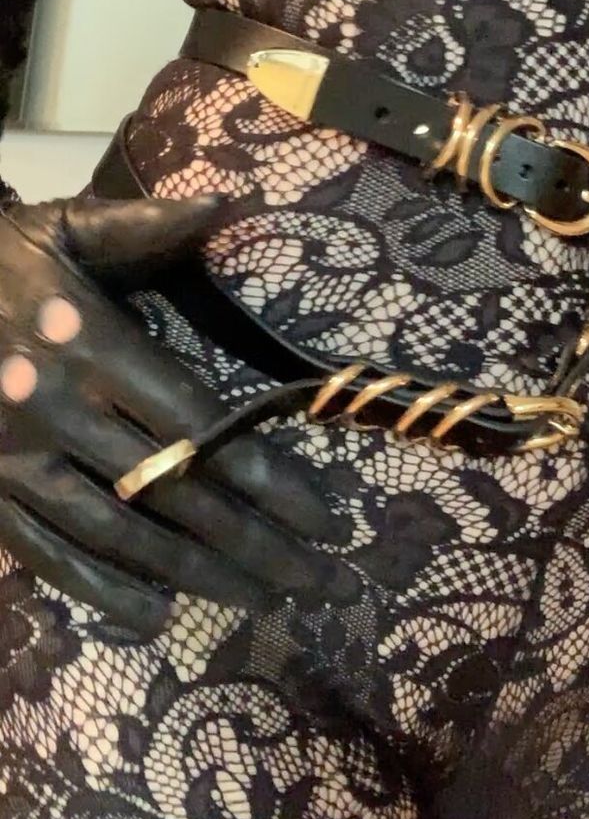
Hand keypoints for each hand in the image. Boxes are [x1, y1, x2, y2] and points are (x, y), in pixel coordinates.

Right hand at [0, 195, 330, 632]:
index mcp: (89, 344)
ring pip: (119, 536)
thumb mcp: (71, 226)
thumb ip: (146, 225)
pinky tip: (156, 614)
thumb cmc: (6, 260)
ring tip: (265, 600)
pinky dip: (101, 590)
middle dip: (256, 545)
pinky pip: (48, 554)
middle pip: (174, 495)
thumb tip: (227, 204)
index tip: (327, 518)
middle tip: (320, 580)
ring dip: (197, 576)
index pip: (199, 429)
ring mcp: (15, 460)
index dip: (268, 482)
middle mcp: (55, 410)